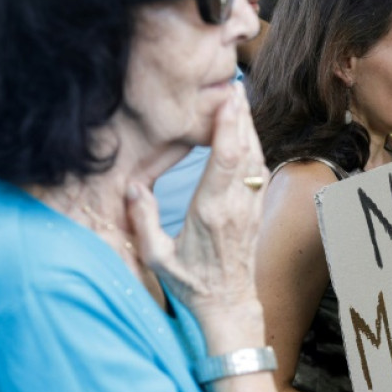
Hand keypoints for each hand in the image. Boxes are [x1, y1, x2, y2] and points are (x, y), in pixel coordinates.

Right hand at [128, 82, 267, 319]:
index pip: (225, 161)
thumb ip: (142, 220)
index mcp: (211, 212)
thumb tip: (133, 186)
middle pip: (244, 151)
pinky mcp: (255, 211)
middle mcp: (235, 206)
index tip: (227, 100)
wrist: (228, 304)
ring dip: (248, 129)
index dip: (229, 126)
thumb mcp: (157, 257)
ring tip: (239, 101)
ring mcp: (249, 208)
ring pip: (255, 159)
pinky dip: (253, 149)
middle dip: (240, 116)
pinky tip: (246, 135)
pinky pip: (258, 172)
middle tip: (234, 86)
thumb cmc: (191, 283)